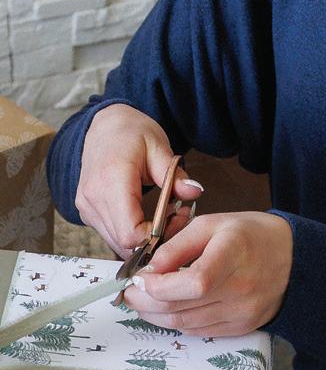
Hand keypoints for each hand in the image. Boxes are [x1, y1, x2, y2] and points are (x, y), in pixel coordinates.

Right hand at [77, 104, 203, 259]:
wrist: (104, 126)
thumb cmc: (130, 133)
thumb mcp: (158, 146)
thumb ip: (174, 174)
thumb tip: (194, 191)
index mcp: (110, 181)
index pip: (130, 233)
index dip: (157, 236)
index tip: (177, 217)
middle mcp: (93, 198)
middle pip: (125, 243)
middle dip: (155, 239)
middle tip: (177, 216)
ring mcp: (87, 207)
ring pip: (117, 243)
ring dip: (144, 239)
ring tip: (165, 214)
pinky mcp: (87, 212)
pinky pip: (111, 235)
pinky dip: (132, 233)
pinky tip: (148, 217)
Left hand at [122, 212, 292, 336]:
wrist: (293, 258)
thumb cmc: (250, 236)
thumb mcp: (211, 225)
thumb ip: (176, 246)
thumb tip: (147, 272)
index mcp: (235, 254)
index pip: (193, 283)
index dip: (158, 287)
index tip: (139, 280)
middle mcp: (242, 288)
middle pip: (182, 308)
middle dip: (145, 303)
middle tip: (131, 293)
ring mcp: (244, 312)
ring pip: (185, 324)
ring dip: (156, 315)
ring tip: (145, 301)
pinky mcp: (243, 327)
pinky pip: (199, 331)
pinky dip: (178, 321)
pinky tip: (171, 308)